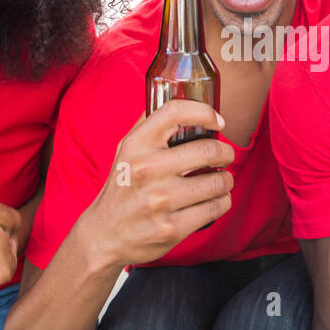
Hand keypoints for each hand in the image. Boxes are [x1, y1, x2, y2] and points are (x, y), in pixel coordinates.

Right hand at [74, 98, 234, 269]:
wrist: (103, 235)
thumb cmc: (121, 187)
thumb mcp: (125, 151)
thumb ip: (148, 124)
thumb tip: (176, 94)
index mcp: (136, 146)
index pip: (176, 112)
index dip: (205, 111)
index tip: (218, 121)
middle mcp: (147, 170)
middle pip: (210, 149)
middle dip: (226, 152)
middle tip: (225, 156)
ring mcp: (161, 201)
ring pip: (219, 181)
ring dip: (226, 180)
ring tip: (219, 181)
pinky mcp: (173, 228)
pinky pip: (216, 207)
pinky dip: (222, 201)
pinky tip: (214, 200)